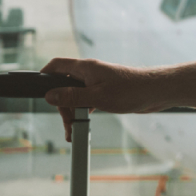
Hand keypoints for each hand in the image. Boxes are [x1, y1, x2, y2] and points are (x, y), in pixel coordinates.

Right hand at [40, 57, 170, 139]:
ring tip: (73, 129)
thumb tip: (50, 96)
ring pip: (76, 95)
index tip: (38, 89)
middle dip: (61, 104)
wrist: (157, 92)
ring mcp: (98, 82)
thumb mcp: (98, 97)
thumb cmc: (131, 90)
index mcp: (86, 68)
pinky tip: (85, 122)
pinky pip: (87, 100)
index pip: (57, 65)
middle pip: (64, 85)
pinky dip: (83, 111)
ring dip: (72, 111)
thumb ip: (72, 97)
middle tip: (67, 123)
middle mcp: (90, 73)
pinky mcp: (106, 91)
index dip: (44, 75)